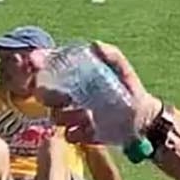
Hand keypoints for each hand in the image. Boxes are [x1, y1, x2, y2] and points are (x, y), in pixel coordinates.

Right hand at [48, 42, 162, 145]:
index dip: (41, 68)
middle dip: (50, 95)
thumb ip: (112, 57)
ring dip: (64, 116)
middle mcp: (71, 98)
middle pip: (46, 95)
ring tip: (86, 115)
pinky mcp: (82, 135)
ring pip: (56, 116)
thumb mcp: (123, 72)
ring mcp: (75, 117)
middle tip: (64, 97)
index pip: (51, 72)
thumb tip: (95, 44)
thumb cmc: (131, 91)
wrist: (144, 119)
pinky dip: (75, 133)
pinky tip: (89, 128)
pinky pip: (69, 135)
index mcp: (77, 79)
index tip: (36, 65)